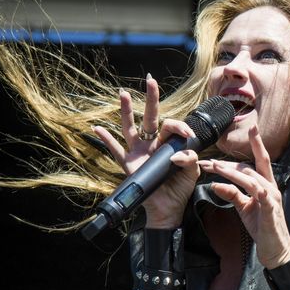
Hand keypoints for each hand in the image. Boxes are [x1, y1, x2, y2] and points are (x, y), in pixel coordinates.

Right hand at [92, 74, 199, 227]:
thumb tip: (178, 154)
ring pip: (130, 128)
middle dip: (151, 99)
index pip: (171, 126)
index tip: (188, 133)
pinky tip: (97, 128)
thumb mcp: (192, 172)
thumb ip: (190, 159)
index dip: (179, 126)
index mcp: (168, 144)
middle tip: (151, 81)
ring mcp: (138, 153)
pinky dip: (106, 140)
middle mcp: (152, 144)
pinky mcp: (128, 164)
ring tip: (124, 93)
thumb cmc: (180, 188)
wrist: (168, 208)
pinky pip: (114, 151)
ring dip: (126, 111)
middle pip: (150, 118)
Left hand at [199, 125, 289, 268]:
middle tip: (209, 162)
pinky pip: (260, 195)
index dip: (257, 144)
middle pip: (252, 167)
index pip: (261, 160)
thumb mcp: (244, 207)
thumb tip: (216, 183)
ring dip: (233, 173)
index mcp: (266, 184)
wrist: (275, 249)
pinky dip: (250, 189)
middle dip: (230, 164)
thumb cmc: (262, 227)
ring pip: (252, 178)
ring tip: (215, 168)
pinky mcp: (271, 210)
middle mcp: (271, 187)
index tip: (252, 128)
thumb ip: (232, 194)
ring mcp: (272, 197)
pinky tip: (240, 185)